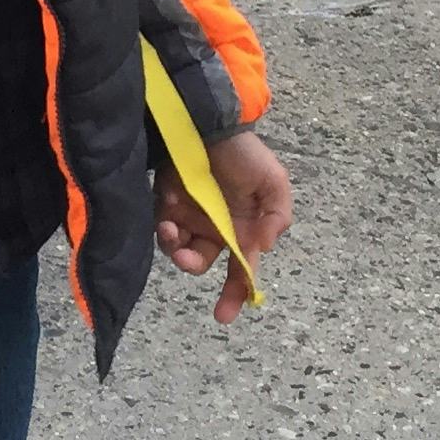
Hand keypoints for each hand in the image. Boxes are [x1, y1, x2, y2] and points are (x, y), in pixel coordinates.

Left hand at [155, 131, 292, 326]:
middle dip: (193, 265)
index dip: (235, 294)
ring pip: (179, 249)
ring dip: (176, 247)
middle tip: (187, 258)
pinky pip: (162, 228)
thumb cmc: (246, 154)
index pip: (241, 269)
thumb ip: (277, 216)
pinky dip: (164, 228)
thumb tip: (264, 247)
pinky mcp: (166, 204)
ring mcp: (189, 217)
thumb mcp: (274, 182)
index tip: (224, 316)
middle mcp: (215, 229)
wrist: (210, 123)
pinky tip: (167, 211)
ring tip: (172, 229)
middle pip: (203, 263)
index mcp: (243, 229)